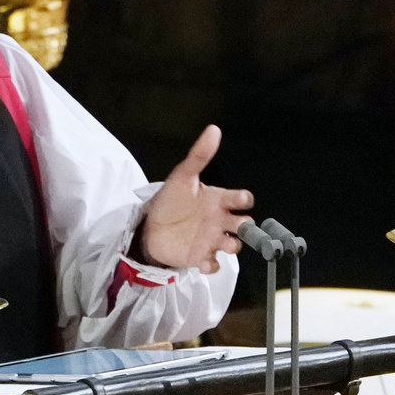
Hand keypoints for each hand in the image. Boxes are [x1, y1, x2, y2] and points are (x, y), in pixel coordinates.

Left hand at [141, 125, 253, 272]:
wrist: (148, 226)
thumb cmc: (169, 200)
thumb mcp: (182, 175)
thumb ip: (199, 154)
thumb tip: (213, 129)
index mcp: (218, 200)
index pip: (242, 199)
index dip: (243, 199)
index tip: (237, 199)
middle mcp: (219, 220)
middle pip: (245, 225)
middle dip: (246, 227)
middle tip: (237, 226)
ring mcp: (211, 239)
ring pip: (233, 246)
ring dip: (230, 245)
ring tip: (219, 242)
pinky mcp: (200, 257)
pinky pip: (215, 265)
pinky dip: (212, 265)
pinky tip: (202, 259)